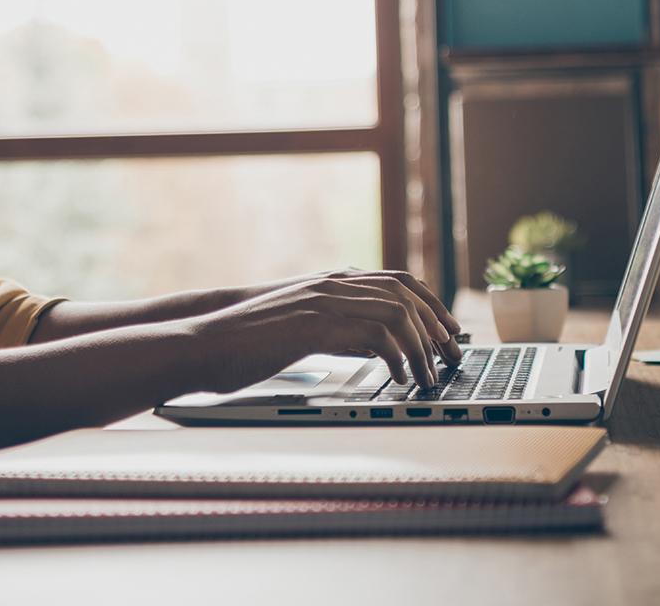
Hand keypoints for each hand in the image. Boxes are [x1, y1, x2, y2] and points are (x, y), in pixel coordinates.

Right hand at [193, 270, 460, 393]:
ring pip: (395, 311)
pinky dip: (396, 357)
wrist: (208, 340)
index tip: (451, 331)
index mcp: (331, 282)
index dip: (432, 303)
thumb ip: (338, 328)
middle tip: (451, 357)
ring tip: (428, 376)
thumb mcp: (304, 329)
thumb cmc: (251, 341)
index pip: (399, 280)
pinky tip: (398, 379)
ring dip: (421, 346)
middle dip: (436, 324)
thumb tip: (374, 344)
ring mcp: (323, 302)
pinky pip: (373, 334)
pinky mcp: (315, 326)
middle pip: (406, 291)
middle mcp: (332, 285)